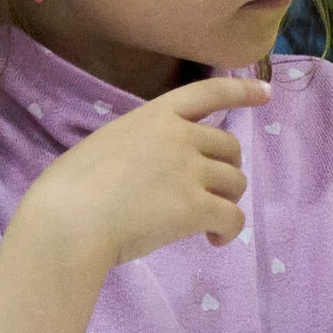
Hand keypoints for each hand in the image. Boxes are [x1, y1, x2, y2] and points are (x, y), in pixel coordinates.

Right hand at [19, 74, 272, 268]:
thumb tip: (154, 168)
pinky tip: (213, 241)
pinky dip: (229, 231)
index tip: (266, 92)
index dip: (241, 90)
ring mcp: (191, 171)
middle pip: (229, 147)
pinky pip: (233, 217)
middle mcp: (181, 136)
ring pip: (235, 182)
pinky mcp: (196, 207)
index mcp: (155, 115)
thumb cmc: (69, 188)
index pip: (209, 92)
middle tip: (208, 194)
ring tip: (205, 223)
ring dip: (227, 201)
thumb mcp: (107, 145)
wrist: (67, 222)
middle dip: (226, 169)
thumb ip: (141, 146)